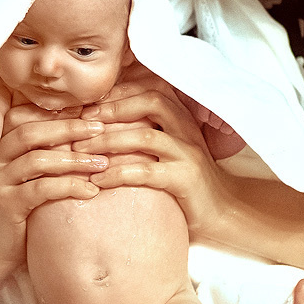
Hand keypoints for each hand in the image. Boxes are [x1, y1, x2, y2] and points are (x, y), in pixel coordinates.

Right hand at [0, 105, 107, 284]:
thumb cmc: (23, 215)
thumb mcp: (34, 180)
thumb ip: (48, 156)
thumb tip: (87, 132)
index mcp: (1, 148)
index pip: (26, 117)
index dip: (58, 113)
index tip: (91, 113)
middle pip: (31, 131)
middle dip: (70, 128)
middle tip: (101, 130)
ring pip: (37, 159)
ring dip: (74, 159)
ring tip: (103, 164)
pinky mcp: (3, 206)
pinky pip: (40, 189)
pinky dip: (69, 187)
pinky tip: (91, 191)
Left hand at [72, 75, 237, 241]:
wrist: (223, 213)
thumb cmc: (185, 183)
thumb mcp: (167, 152)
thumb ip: (145, 135)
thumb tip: (102, 127)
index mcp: (181, 118)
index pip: (150, 89)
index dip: (118, 93)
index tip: (88, 105)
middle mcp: (187, 130)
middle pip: (150, 102)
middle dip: (112, 109)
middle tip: (80, 123)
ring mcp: (188, 154)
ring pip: (145, 136)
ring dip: (109, 141)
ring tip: (81, 151)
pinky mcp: (186, 179)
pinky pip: (146, 172)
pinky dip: (118, 174)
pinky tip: (98, 181)